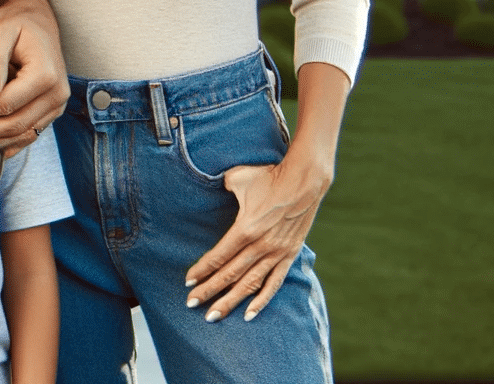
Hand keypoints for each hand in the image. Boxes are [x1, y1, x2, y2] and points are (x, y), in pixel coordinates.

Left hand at [0, 0, 68, 154]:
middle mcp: (57, 93)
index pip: (5, 104)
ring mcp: (57, 103)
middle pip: (16, 123)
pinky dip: (13, 142)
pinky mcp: (52, 108)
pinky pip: (33, 132)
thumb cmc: (15, 21)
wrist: (36, 18)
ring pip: (24, 133)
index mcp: (45, 74)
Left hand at [184, 156, 331, 322]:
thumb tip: (213, 188)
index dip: (202, 270)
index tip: (188, 281)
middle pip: (230, 274)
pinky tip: (249, 315)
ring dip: (230, 301)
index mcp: (246, 228)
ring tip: (213, 316)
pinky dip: (261, 301)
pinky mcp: (289, 255)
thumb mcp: (238, 178)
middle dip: (208, 291)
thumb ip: (222, 187)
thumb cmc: (268, 176)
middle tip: (191, 304)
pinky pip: (274, 283)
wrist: (305, 181)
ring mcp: (276, 253)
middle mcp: (261, 246)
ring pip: (249, 284)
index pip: (218, 256)